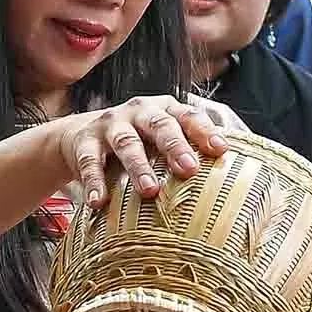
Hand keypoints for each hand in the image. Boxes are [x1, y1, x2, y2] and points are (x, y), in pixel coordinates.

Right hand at [36, 96, 232, 217]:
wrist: (78, 138)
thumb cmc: (136, 144)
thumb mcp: (160, 141)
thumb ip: (187, 152)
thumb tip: (233, 177)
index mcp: (164, 109)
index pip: (188, 116)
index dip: (205, 131)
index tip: (221, 150)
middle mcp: (138, 112)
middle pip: (160, 125)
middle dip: (175, 146)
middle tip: (188, 170)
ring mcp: (110, 124)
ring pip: (126, 142)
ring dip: (138, 165)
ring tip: (149, 190)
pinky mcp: (83, 142)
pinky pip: (89, 162)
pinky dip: (94, 183)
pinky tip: (99, 202)